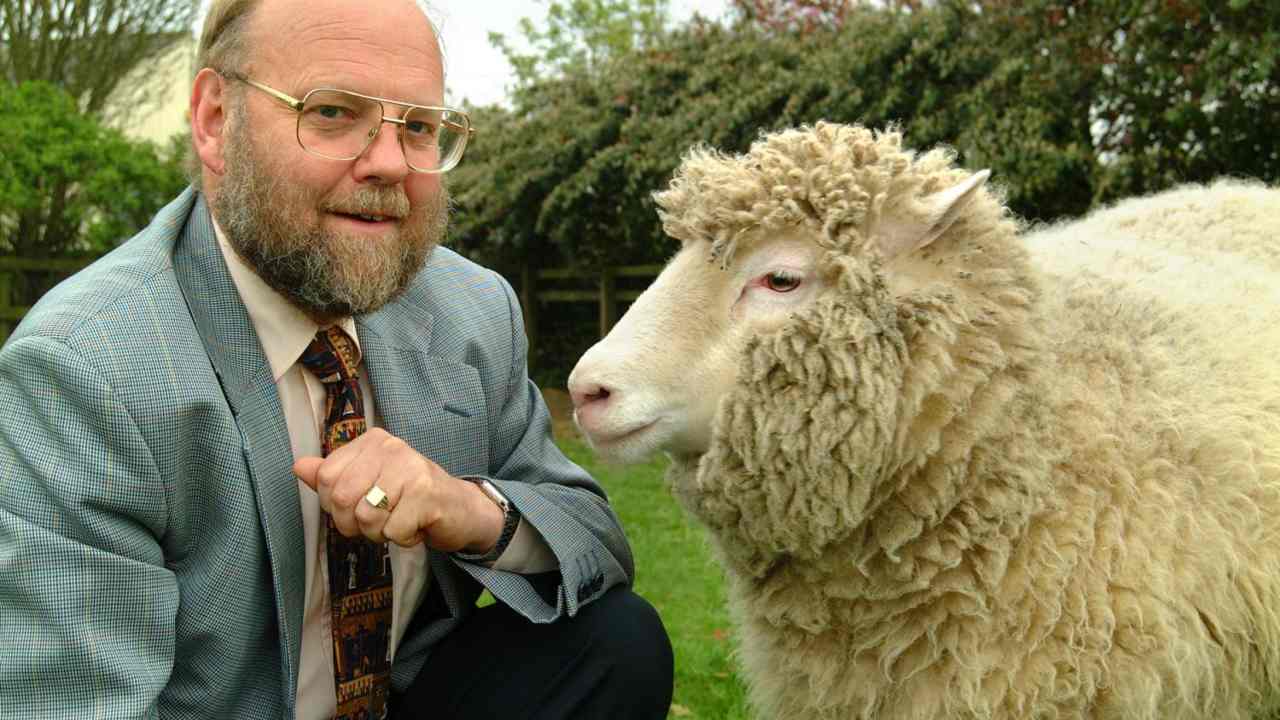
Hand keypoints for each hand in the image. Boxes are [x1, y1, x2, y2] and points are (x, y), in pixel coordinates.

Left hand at [293, 428, 503, 552]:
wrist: (461, 509)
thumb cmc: (411, 497)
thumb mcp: (370, 482)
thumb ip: (334, 476)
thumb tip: (299, 467)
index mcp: (373, 441)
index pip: (327, 477)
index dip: (336, 506)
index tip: (358, 508)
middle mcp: (391, 447)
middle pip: (343, 499)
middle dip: (355, 524)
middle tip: (379, 522)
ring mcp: (410, 468)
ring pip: (366, 517)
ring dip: (381, 533)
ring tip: (399, 521)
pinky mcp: (426, 493)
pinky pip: (392, 531)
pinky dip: (403, 539)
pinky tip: (416, 526)